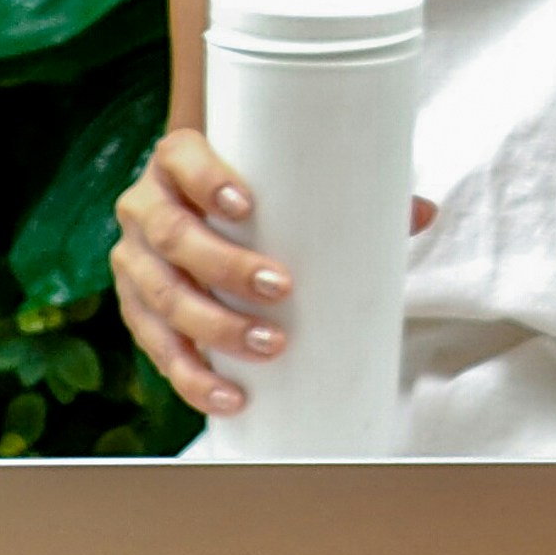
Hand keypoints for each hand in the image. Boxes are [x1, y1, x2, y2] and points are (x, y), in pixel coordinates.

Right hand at [105, 128, 430, 417]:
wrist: (199, 212)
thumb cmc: (255, 196)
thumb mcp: (288, 185)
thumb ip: (351, 193)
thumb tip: (422, 213)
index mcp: (176, 161)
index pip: (181, 159)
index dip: (206, 181)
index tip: (248, 206)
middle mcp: (144, 207)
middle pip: (173, 236)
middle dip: (225, 267)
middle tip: (281, 289)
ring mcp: (133, 261)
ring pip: (162, 296)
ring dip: (213, 327)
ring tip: (269, 346)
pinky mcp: (137, 309)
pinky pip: (155, 347)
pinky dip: (192, 376)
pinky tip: (227, 395)